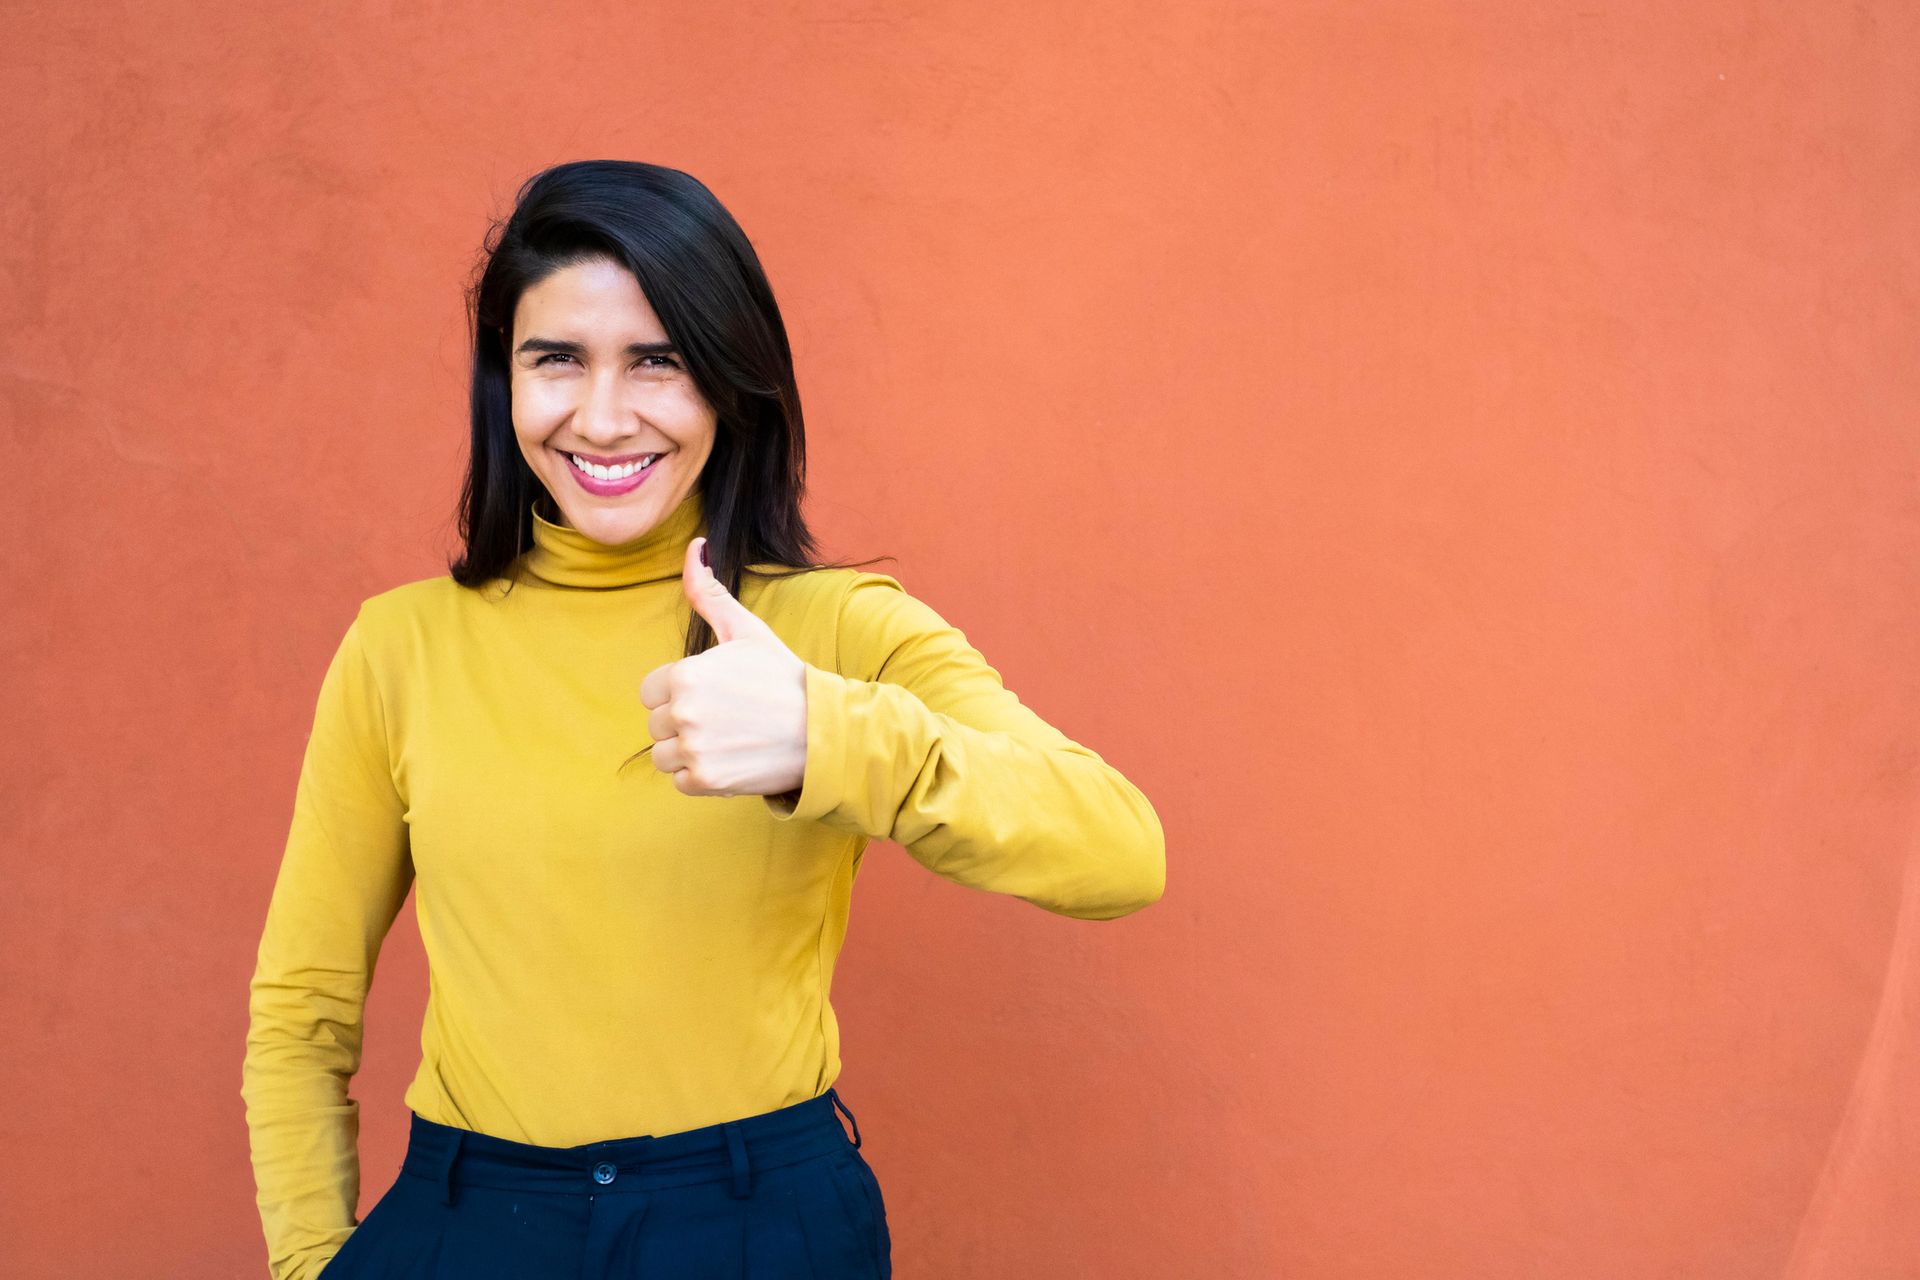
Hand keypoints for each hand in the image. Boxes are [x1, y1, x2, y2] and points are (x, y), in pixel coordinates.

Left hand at [637, 537, 808, 797]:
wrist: (822, 729)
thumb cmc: (781, 677)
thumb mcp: (745, 630)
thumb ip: (708, 593)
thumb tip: (694, 547)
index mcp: (685, 674)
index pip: (651, 691)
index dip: (679, 692)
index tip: (714, 694)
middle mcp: (683, 712)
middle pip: (655, 724)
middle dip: (684, 723)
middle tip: (727, 717)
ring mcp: (694, 749)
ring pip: (665, 755)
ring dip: (690, 751)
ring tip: (728, 739)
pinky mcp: (706, 780)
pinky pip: (682, 782)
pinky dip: (704, 776)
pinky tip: (733, 759)